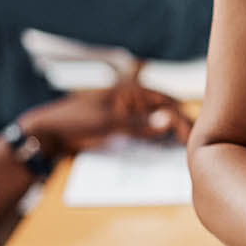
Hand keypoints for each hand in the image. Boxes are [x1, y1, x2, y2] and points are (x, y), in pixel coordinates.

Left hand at [19, 80, 190, 158]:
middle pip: (167, 113)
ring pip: (159, 125)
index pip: (167, 102)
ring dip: (172, 136)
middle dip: (182, 126)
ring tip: (187, 151)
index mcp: (133, 92)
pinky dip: (159, 143)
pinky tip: (167, 154)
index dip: (183, 117)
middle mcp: (136, 102)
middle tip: (196, 146)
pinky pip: (147, 135)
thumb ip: (138, 122)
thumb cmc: (74, 120)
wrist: (49, 134)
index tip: (193, 135)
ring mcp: (131, 116)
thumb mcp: (106, 122)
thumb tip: (167, 120)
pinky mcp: (125, 130)